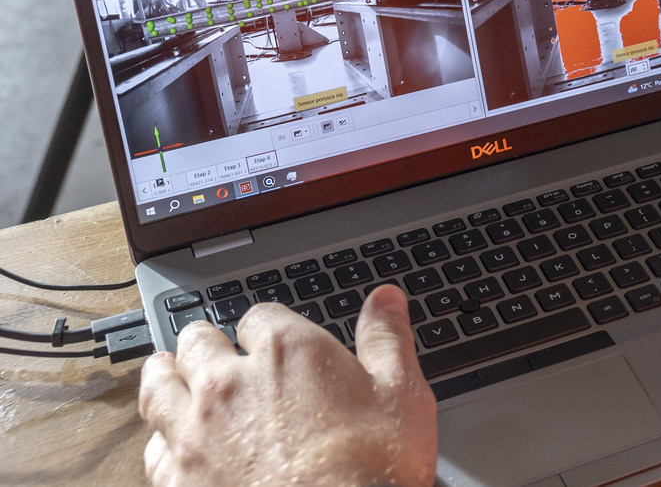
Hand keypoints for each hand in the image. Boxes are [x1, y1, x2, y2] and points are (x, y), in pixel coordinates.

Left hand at [139, 283, 436, 486]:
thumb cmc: (374, 469)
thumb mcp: (401, 394)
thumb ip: (386, 338)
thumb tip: (385, 299)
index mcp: (287, 352)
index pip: (260, 317)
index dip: (267, 325)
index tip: (269, 334)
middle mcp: (231, 384)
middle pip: (199, 343)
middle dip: (205, 340)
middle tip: (207, 343)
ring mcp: (196, 433)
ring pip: (160, 388)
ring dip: (163, 374)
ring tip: (164, 369)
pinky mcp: (178, 479)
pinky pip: (152, 448)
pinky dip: (159, 438)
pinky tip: (167, 441)